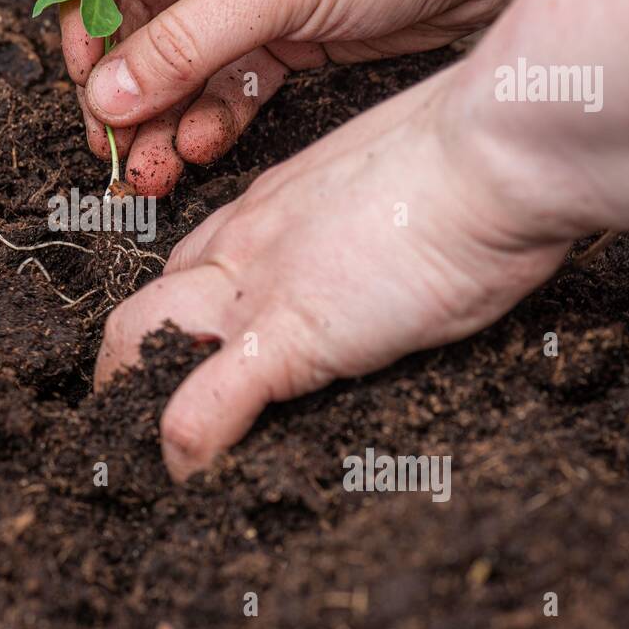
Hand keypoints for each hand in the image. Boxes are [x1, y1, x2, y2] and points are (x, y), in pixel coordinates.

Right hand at [48, 0, 554, 194]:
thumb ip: (185, 43)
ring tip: (151, 170)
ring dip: (165, 114)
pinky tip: (198, 152)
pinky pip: (230, 79)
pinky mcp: (290, 28)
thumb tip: (107, 92)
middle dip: (124, 82)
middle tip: (112, 143)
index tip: (86, 66)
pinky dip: (213, 116)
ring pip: (182, 57)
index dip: (80, 1)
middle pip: (136, 12)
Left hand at [95, 68, 571, 479]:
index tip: (186, 351)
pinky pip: (206, 402)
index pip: (193, 262)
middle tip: (142, 412)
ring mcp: (256, 285)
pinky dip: (188, 448)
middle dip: (128, 360)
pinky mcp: (288, 333)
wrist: (500, 150)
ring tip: (148, 455)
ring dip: (133, 399)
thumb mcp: (397, 180)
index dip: (178, 313)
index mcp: (271, 204)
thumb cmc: (476, 157)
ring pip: (142, 339)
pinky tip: (191, 479)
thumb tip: (389, 243)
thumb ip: (366, 218)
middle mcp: (245, 240)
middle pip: (147, 301)